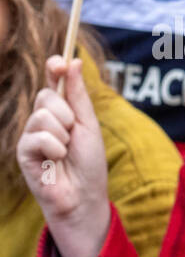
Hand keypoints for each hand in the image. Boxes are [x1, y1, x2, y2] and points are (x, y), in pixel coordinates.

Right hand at [16, 55, 109, 256]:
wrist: (84, 196)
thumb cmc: (89, 163)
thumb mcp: (88, 125)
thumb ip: (78, 95)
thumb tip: (73, 60)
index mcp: (61, 111)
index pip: (52, 81)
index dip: (54, 68)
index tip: (59, 62)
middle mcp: (42, 120)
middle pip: (46, 96)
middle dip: (67, 114)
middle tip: (72, 135)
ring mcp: (30, 135)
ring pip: (43, 115)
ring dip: (63, 136)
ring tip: (65, 153)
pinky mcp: (23, 151)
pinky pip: (38, 136)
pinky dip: (54, 149)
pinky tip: (56, 162)